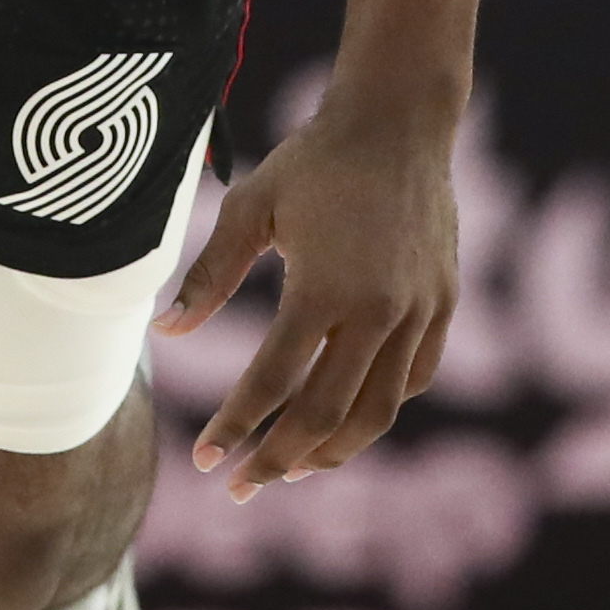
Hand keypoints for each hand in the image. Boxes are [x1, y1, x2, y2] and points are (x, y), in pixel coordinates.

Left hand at [155, 100, 459, 499]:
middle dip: (279, 459)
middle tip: (241, 486)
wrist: (399, 123)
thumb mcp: (251, 206)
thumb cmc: (314, 161)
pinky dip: (379, 409)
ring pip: (377, 411)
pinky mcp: (443, 305)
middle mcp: (378, 310)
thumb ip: (209, 274)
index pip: (274, 381)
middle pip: (326, 415)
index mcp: (324, 288)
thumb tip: (166, 333)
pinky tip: (348, 419)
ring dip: (333, 451)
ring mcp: (419, 312)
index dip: (236, 425)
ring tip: (294, 468)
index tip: (204, 458)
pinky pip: (413, 379)